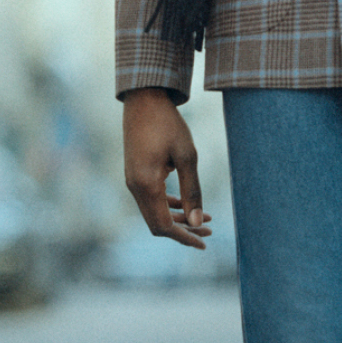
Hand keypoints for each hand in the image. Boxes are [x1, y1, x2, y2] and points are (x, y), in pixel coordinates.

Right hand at [123, 89, 211, 249]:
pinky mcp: (135, 174)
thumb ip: (193, 190)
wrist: (144, 100)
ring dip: (178, 218)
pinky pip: (151, 199)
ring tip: (205, 218)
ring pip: (154, 212)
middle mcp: (135, 187)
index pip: (164, 225)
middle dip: (184, 231)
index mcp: (146, 184)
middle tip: (209, 230)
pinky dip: (169, 205)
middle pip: (157, 224)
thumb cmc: (168, 124)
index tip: (204, 242)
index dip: (184, 237)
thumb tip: (198, 222)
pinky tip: (186, 203)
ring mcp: (132, 181)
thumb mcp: (187, 156)